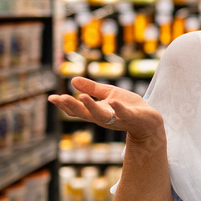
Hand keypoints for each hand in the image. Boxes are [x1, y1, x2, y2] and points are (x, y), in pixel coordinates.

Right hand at [48, 77, 162, 140]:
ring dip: (91, 107)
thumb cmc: (128, 106)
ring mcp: (117, 118)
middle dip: (71, 106)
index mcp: (97, 111)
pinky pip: (124, 114)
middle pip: (84, 113)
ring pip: (101, 115)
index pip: (77, 109)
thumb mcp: (108, 94)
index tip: (51, 98)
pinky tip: (112, 102)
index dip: (64, 104)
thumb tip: (73, 80)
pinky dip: (118, 109)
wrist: (149, 120)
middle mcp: (104, 117)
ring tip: (81, 97)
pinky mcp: (132, 117)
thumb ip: (92, 89)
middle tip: (59, 98)